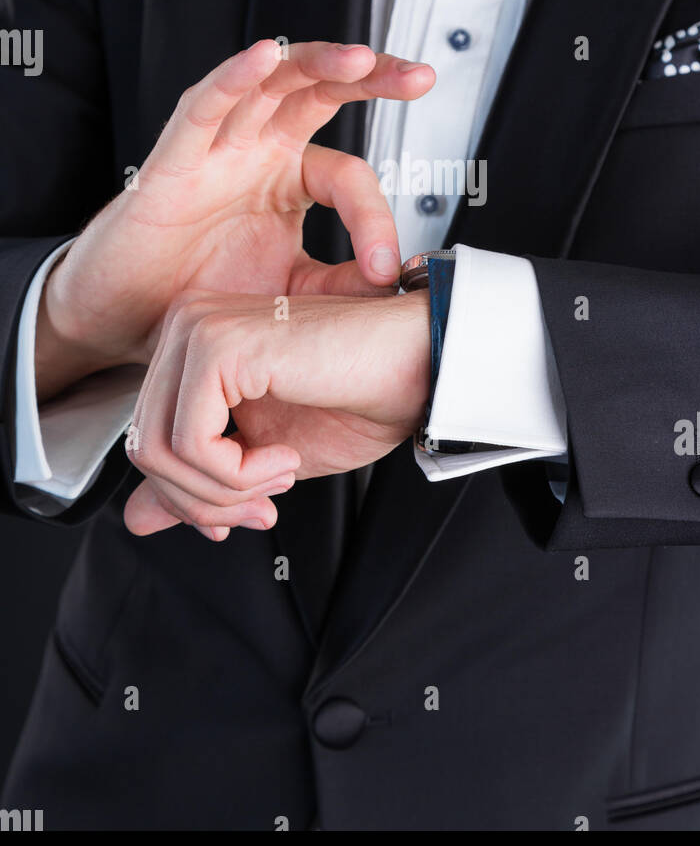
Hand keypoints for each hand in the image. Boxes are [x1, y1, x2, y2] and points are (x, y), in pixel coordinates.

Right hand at [36, 40, 433, 398]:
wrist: (129, 321)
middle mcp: (257, 149)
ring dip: (316, 64)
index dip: (375, 218)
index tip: (386, 269)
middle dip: (372, 77)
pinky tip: (264, 56)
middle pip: (320, 92)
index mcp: (288, 176)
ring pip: (271, 83)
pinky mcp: (172, 159)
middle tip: (420, 77)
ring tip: (361, 59)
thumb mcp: (290, 293)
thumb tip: (400, 282)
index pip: (348, 173)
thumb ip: (342, 282)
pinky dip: (234, 77)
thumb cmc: (201, 296)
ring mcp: (217, 147)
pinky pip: (204, 106)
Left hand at [123, 289, 430, 537]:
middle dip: (206, 501)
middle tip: (266, 506)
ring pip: (159, 450)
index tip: (248, 509)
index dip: (191, 496)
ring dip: (225, 490)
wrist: (419, 365)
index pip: (148, 439)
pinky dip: (239, 473)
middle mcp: (185, 326)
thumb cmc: (359, 397)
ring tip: (281, 475)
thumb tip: (136, 519)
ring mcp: (197, 329)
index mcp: (192, 346)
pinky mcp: (216, 345)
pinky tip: (285, 457)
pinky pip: (191, 442)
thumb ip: (201, 482)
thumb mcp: (264, 458)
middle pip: (145, 448)